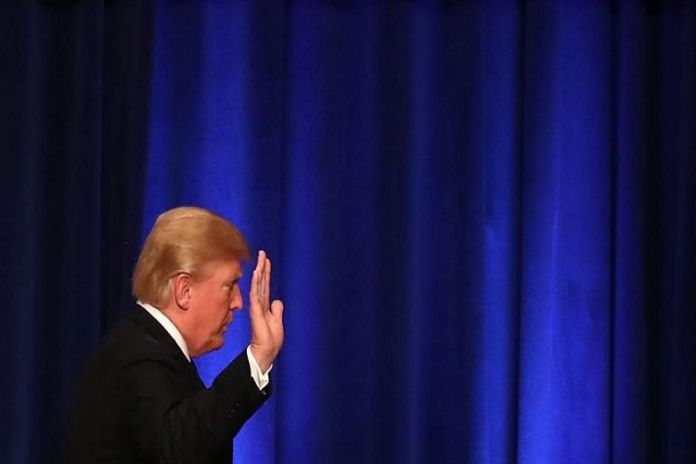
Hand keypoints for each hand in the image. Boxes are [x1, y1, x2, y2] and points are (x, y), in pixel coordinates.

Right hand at [249, 250, 283, 371]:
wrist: (266, 352)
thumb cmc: (270, 340)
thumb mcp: (277, 321)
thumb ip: (277, 310)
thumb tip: (277, 301)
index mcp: (265, 305)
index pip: (265, 285)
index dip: (265, 273)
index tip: (266, 260)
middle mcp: (260, 303)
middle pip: (261, 282)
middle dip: (262, 267)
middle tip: (262, 253)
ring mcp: (257, 307)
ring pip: (258, 285)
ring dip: (259, 272)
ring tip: (260, 259)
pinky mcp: (256, 312)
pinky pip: (255, 294)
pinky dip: (255, 283)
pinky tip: (256, 274)